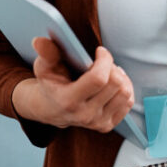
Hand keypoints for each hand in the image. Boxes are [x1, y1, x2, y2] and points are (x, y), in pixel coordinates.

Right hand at [12, 38, 133, 132]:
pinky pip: (128, 102)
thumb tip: (39, 40)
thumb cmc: (51, 84)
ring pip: (125, 93)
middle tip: (103, 62)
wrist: (51, 110)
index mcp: (68, 101)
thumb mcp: (45, 67)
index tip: (100, 51)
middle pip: (115, 84)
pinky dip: (124, 88)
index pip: (98, 79)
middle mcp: (84, 115)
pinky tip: (112, 83)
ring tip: (109, 71)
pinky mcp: (107, 125)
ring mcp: (97, 123)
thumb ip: (46, 53)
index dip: (104, 60)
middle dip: (112, 66)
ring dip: (121, 77)